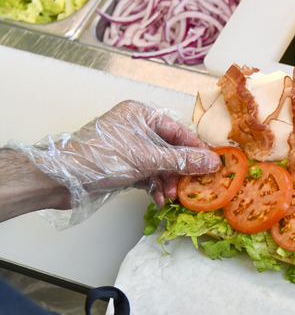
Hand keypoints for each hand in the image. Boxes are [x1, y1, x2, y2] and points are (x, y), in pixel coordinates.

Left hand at [7, 100, 219, 226]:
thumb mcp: (147, 159)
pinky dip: (154, 187)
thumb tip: (213, 161)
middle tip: (190, 186)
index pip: (178, 131)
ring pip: (160, 165)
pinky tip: (158, 200)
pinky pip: (148, 174)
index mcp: (141, 114)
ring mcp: (129, 148)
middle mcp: (136, 128)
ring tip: (171, 197)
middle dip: (179, 171)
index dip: (195, 150)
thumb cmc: (101, 158)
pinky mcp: (123, 166)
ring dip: (167, 182)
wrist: (61, 179)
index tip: (211, 165)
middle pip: (171, 150)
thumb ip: (182, 161)